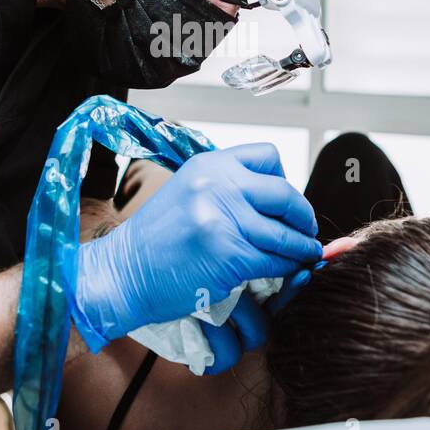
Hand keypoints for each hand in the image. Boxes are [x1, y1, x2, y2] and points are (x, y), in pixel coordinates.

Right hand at [72, 143, 321, 352]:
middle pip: (285, 195)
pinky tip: (287, 270)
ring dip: (301, 247)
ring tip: (304, 253)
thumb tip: (274, 199)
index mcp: (209, 165)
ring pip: (286, 233)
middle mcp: (219, 186)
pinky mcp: (229, 255)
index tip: (283, 202)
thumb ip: (226, 188)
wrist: (124, 272)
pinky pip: (276, 261)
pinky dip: (288, 267)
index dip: (284, 181)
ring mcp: (224, 220)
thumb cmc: (155, 239)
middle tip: (306, 230)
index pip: (268, 157)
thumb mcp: (188, 192)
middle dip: (303, 216)